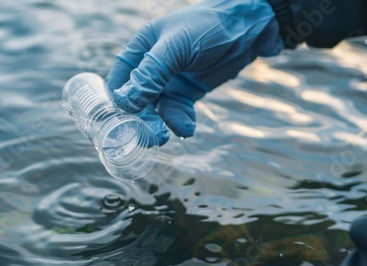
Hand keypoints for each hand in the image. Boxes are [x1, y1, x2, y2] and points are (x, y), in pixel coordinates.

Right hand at [106, 0, 282, 144]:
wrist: (248, 28)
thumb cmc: (208, 26)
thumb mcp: (176, 47)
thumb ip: (151, 73)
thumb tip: (126, 102)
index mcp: (140, 50)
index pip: (118, 81)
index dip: (118, 103)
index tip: (120, 124)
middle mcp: (151, 68)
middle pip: (136, 101)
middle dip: (140, 120)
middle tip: (148, 136)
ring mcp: (170, 81)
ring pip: (156, 111)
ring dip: (159, 125)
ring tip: (164, 137)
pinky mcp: (188, 92)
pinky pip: (178, 112)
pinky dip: (180, 122)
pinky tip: (188, 128)